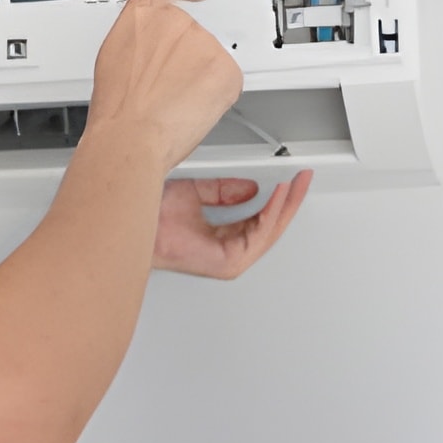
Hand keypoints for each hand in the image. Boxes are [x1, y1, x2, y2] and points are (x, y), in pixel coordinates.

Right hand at [85, 0, 244, 171]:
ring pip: (207, 62)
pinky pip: (225, 82)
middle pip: (191, 35)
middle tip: (167, 88)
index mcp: (144, 14)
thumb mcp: (114, 56)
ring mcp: (205, 44)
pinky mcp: (227, 69)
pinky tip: (189, 109)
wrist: (132, 136)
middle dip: (185, 61)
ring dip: (197, 81)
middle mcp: (177, 22)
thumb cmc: (118, 108)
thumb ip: (139, 39)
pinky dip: (213, 97)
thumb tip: (150, 47)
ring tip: (171, 104)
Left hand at [152, 171, 312, 278]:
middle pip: (271, 226)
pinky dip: (272, 212)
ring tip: (296, 185)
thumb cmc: (153, 217)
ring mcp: (230, 259)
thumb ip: (223, 191)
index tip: (290, 182)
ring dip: (286, 205)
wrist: (138, 225)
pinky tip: (278, 196)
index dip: (278, 200)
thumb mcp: (195, 193)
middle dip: (291, 200)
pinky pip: (259, 234)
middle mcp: (227, 252)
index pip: (260, 220)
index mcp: (220, 240)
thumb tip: (249, 189)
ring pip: (270, 230)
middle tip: (303, 180)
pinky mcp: (229, 262)